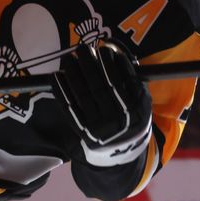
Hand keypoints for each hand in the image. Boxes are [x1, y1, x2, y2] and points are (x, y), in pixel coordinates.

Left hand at [53, 41, 151, 166]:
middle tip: (83, 48)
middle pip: (101, 85)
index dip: (112, 62)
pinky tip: (56, 76)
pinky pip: (70, 108)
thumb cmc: (132, 118)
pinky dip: (61, 90)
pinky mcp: (84, 132)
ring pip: (84, 94)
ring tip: (69, 58)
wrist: (122, 153)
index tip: (105, 47)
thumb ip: (133, 77)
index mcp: (137, 110)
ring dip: (74, 73)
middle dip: (90, 63)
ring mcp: (100, 128)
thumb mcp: (143, 102)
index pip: (123, 80)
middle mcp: (119, 120)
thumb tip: (113, 48)